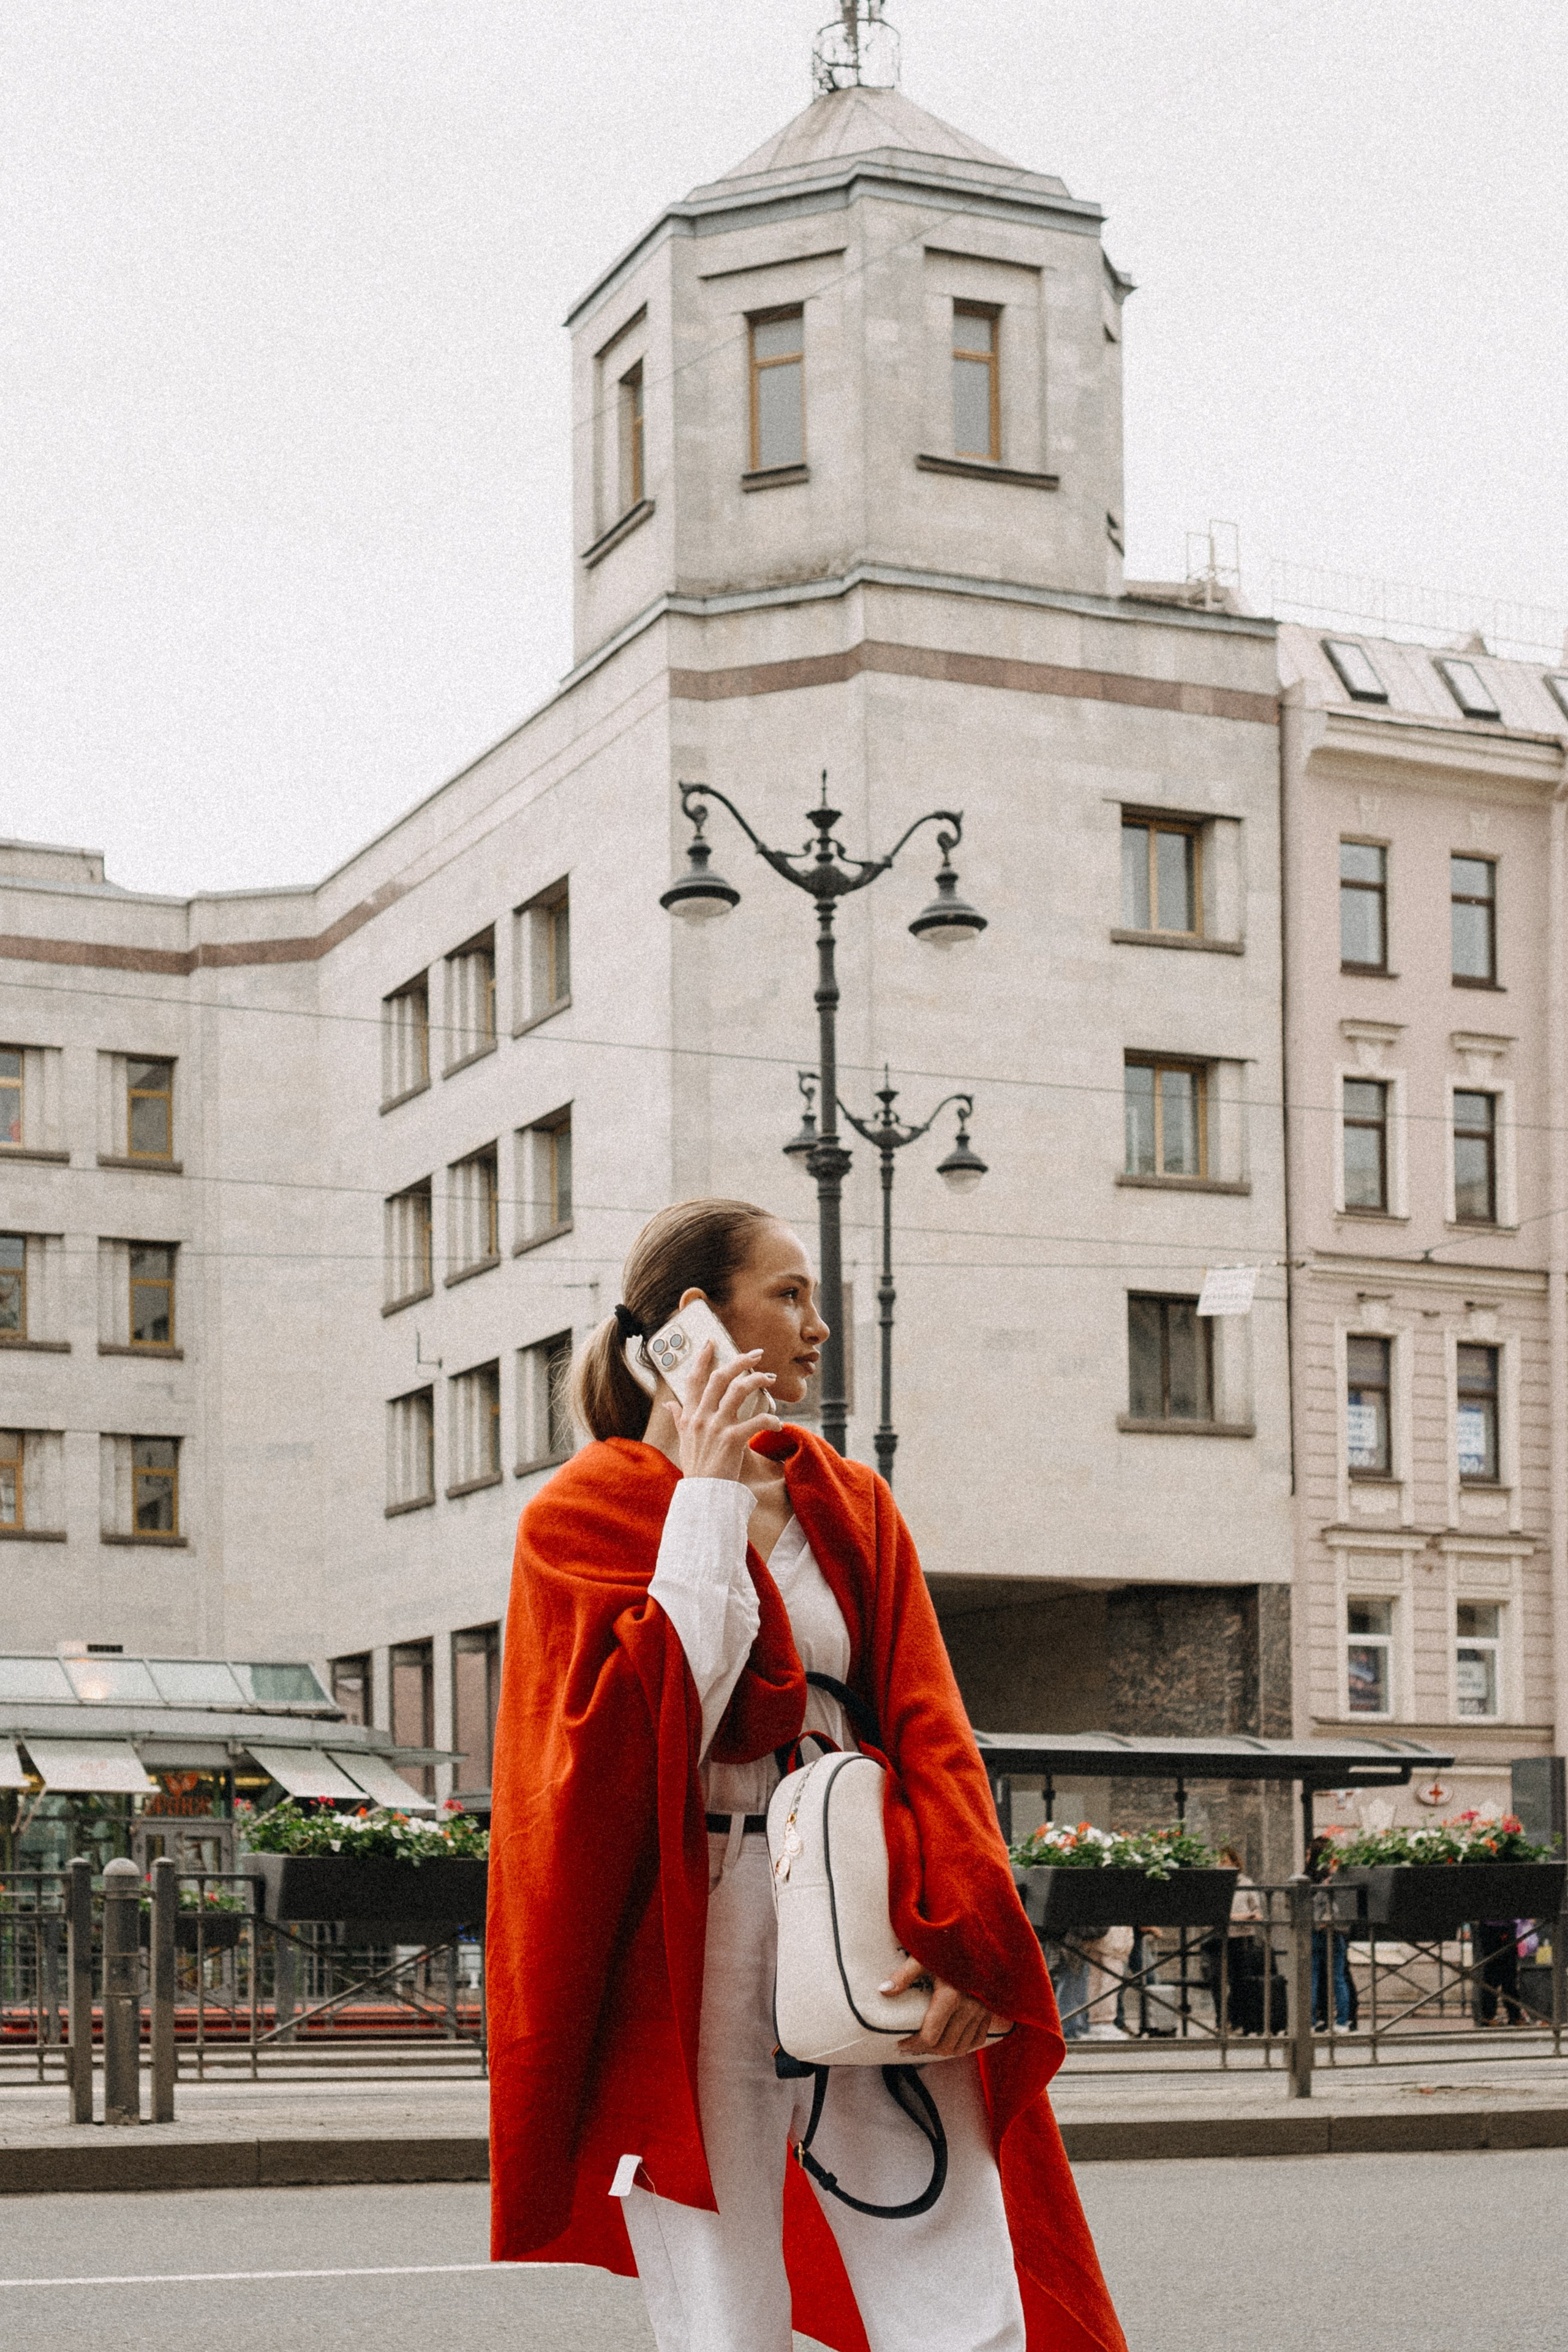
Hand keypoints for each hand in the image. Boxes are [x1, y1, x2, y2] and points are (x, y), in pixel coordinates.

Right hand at [670, 1341, 780, 1480]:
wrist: (703, 1495)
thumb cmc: (696, 1467)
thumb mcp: (683, 1440)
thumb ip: (678, 1419)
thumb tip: (669, 1404)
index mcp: (690, 1416)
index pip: (694, 1380)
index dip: (702, 1358)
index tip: (712, 1342)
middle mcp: (702, 1417)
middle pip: (719, 1378)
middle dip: (739, 1361)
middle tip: (755, 1354)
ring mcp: (716, 1427)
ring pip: (738, 1391)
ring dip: (757, 1380)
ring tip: (769, 1378)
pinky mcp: (732, 1440)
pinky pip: (756, 1421)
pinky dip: (770, 1419)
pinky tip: (777, 1422)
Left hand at [880, 1954, 1008, 2059]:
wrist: (978, 1936)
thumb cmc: (948, 1945)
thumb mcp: (923, 1957)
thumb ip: (903, 1975)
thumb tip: (883, 1991)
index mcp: (951, 1996)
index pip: (930, 2036)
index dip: (913, 2044)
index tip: (901, 2043)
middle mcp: (969, 2007)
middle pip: (946, 2046)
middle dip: (926, 2050)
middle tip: (911, 2045)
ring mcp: (982, 2010)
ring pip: (962, 2046)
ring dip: (944, 2050)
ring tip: (928, 2044)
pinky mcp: (990, 2009)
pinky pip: (978, 2039)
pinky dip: (964, 2044)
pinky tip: (950, 2039)